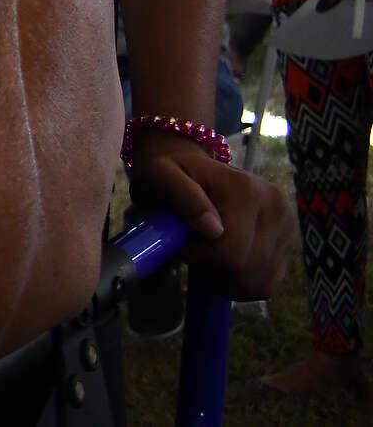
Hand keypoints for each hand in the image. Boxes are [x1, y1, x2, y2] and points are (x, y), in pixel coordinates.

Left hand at [131, 136, 295, 300]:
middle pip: (247, 270)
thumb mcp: (161, 175)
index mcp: (246, 189)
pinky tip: (225, 261)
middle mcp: (276, 207)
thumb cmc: (170, 173)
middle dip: (212, 270)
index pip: (231, 252)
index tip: (181, 242)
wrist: (193, 169)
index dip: (199, 257)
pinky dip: (242, 281)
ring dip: (227, 279)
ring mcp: (288, 226)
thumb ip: (182, 196)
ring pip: (259, 282)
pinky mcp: (290, 243)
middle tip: (194, 249)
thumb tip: (213, 229)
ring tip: (208, 253)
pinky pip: (268, 282)